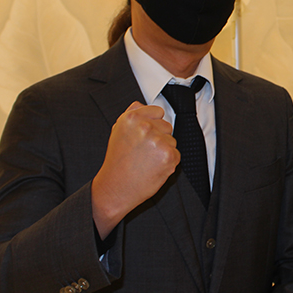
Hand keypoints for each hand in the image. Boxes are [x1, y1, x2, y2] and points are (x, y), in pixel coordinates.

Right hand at [91, 101, 179, 237]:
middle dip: (158, 138)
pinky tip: (153, 169)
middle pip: (167, 126)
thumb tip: (143, 104)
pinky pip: (176, 154)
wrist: (115, 188)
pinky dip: (168, 163)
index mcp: (132, 117)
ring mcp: (158, 141)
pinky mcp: (168, 155)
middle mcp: (145, 127)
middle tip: (142, 152)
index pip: (158, 111)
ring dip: (163, 150)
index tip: (143, 136)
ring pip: (172, 140)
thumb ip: (131, 114)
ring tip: (146, 161)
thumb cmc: (117, 161)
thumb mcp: (118, 131)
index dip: (152, 125)